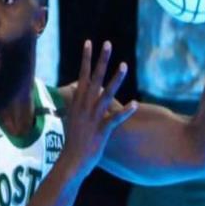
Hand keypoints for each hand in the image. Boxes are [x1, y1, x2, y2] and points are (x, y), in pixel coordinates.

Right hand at [63, 40, 137, 178]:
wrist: (70, 163)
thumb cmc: (73, 142)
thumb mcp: (73, 119)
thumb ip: (78, 104)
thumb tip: (76, 93)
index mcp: (77, 103)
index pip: (82, 76)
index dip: (86, 59)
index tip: (89, 42)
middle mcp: (84, 107)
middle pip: (93, 79)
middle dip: (100, 60)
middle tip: (107, 43)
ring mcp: (92, 119)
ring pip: (105, 95)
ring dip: (115, 80)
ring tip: (124, 66)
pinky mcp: (101, 132)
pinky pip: (114, 119)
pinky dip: (125, 112)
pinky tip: (135, 103)